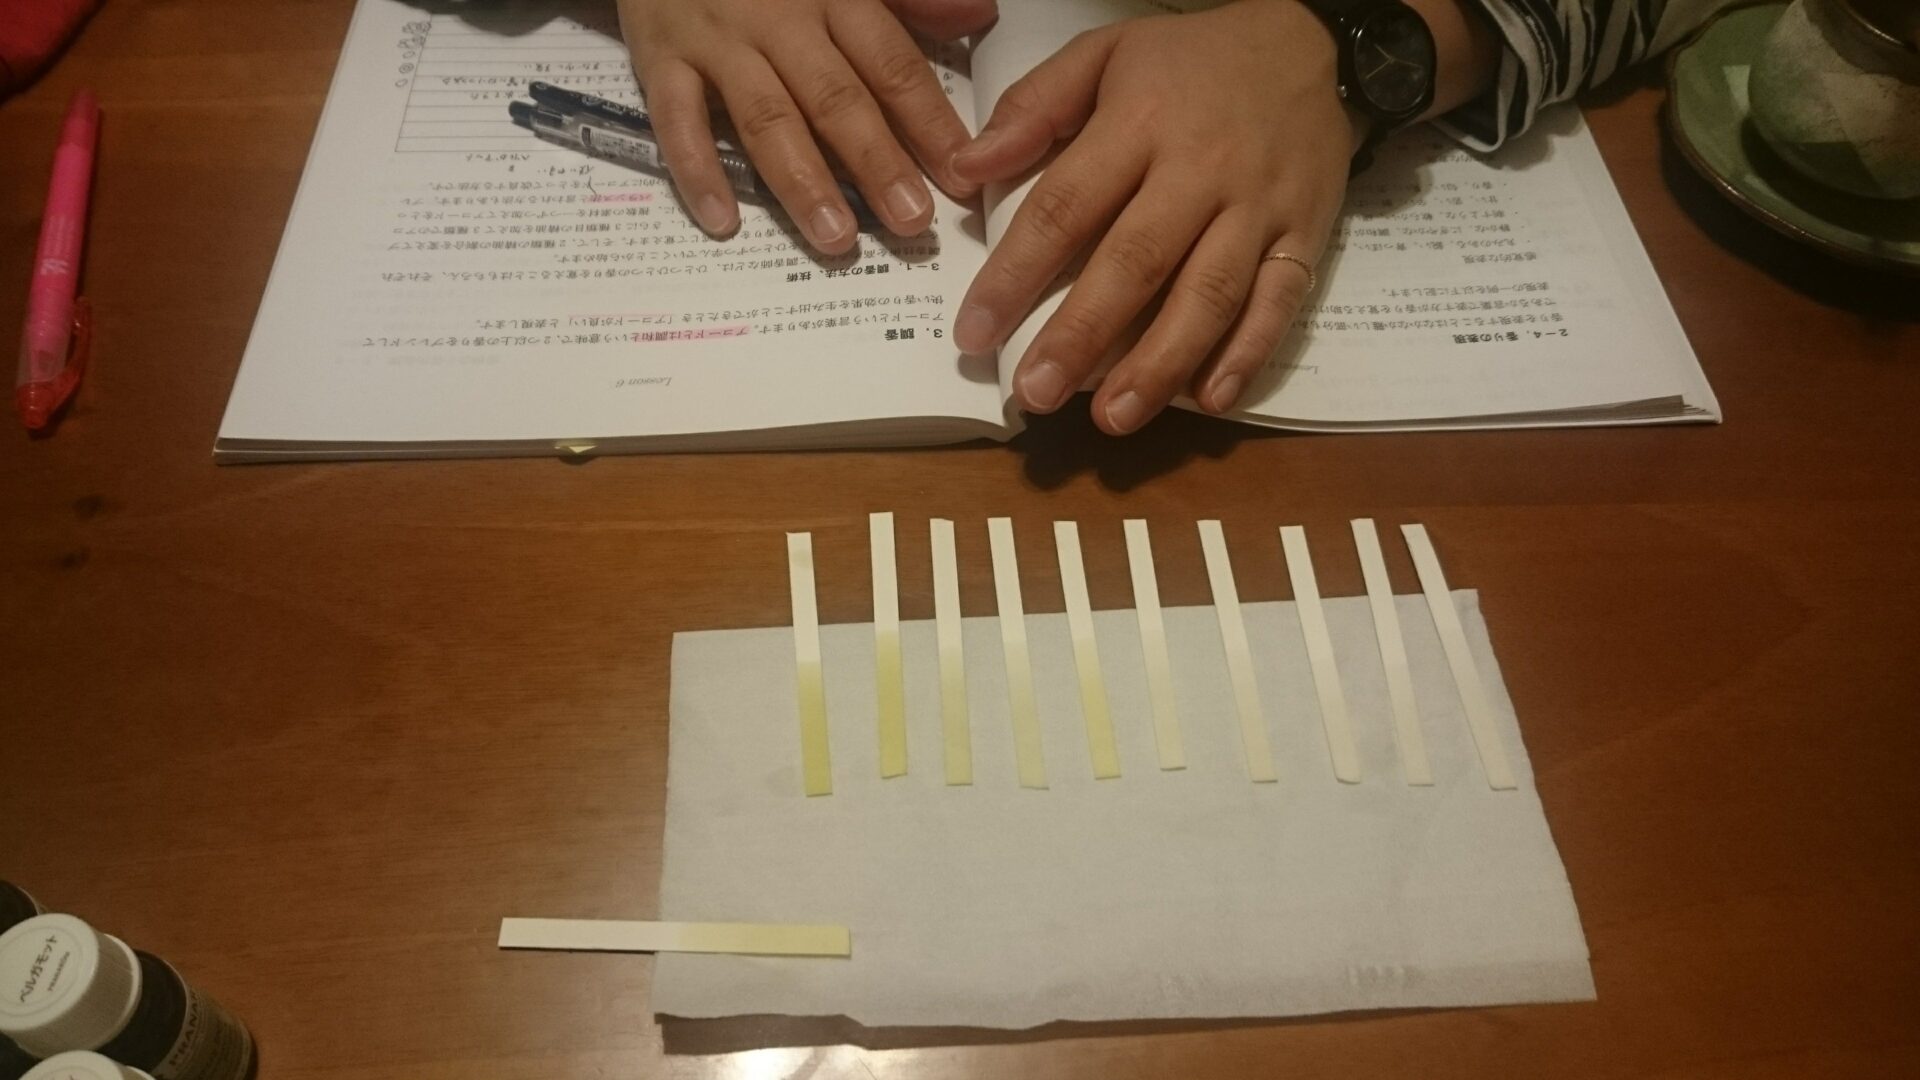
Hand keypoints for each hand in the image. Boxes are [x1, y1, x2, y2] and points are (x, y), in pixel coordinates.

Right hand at [617, 0, 997, 253]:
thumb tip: (976, 13)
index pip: (891, 65)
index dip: (929, 122)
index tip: (961, 177)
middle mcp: (777, 20)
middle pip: (834, 98)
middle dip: (876, 162)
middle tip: (911, 220)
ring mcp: (717, 41)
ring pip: (766, 117)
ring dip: (802, 181)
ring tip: (836, 237)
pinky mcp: (661, 59)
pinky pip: (677, 120)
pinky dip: (697, 171)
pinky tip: (723, 221)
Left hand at [950, 0, 1356, 433]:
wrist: (1310, 42)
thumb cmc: (1191, 60)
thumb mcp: (1104, 54)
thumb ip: (1033, 108)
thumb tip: (966, 168)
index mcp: (1139, 124)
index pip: (1065, 207)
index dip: (1016, 274)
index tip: (974, 333)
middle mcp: (1200, 171)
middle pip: (1135, 262)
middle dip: (1082, 335)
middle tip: (1036, 394)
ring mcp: (1258, 208)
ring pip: (1208, 294)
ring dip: (1159, 363)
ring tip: (1112, 417)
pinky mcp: (1305, 234)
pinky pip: (1279, 302)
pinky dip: (1246, 354)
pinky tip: (1208, 400)